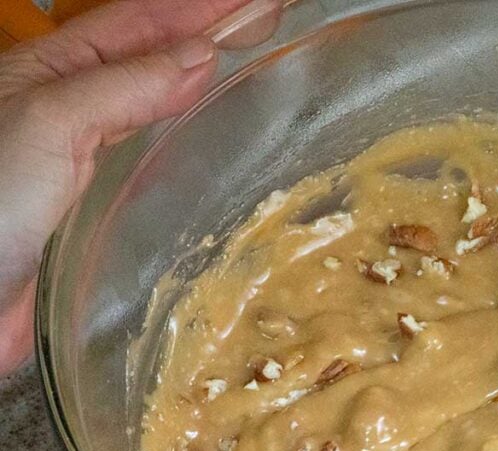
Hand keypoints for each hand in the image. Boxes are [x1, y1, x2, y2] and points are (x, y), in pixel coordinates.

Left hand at [0, 0, 278, 375]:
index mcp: (50, 69)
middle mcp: (68, 105)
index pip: (142, 21)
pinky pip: (150, 158)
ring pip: (153, 103)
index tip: (262, 1)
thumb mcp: (51, 122)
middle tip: (271, 21)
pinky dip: (185, 140)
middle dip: (209, 31)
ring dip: (201, 80)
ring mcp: (82, 155)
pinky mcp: (95, 207)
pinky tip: (210, 141)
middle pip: (151, 54)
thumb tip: (201, 55)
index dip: (203, 7)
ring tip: (250, 65)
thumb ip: (125, 86)